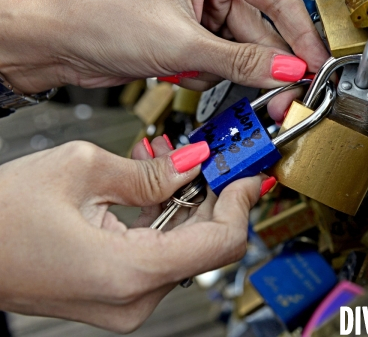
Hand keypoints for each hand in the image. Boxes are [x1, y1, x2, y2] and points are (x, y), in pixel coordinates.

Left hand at [0, 0, 328, 120]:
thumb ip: (241, 61)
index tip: (317, 64)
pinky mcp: (192, 38)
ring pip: (242, 52)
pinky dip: (209, 76)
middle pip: (262, 31)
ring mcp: (203, 13)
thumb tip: (288, 71)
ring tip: (206, 78)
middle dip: (267, 67)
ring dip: (230, 74)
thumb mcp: (181, 42)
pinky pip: (222, 64)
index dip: (301, 35)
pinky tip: (183, 72)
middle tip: (285, 97)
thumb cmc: (100, 17)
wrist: (59, 42)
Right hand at [0, 138, 264, 331]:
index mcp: (130, 271)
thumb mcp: (83, 170)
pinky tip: (154, 188)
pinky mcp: (117, 295)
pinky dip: (165, 221)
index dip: (242, 203)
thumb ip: (152, 172)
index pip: (222, 243)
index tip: (249, 174)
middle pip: (207, 245)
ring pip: (185, 249)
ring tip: (173, 164)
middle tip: (212, 158)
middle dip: (214, 197)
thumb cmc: (1, 215)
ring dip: (187, 204)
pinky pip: (159, 255)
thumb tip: (195, 164)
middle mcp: (133, 298)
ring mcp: (125, 302)